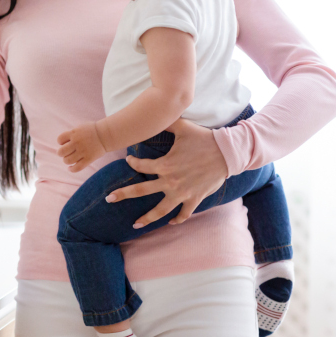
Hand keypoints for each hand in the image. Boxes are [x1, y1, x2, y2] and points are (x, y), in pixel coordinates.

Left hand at [56, 122, 107, 172]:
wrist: (105, 134)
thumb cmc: (92, 131)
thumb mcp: (80, 128)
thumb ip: (71, 134)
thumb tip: (62, 143)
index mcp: (74, 133)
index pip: (60, 140)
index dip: (61, 142)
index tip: (65, 143)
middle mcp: (77, 142)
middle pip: (61, 152)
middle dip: (61, 153)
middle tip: (66, 153)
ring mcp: (83, 151)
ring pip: (67, 161)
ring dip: (66, 161)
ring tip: (70, 159)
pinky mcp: (89, 159)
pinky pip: (77, 167)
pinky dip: (72, 169)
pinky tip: (70, 168)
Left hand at [105, 118, 227, 227]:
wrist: (227, 153)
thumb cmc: (204, 139)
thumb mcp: (183, 127)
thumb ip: (166, 122)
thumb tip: (155, 112)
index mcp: (165, 165)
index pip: (141, 166)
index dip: (132, 162)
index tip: (128, 160)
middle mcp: (170, 181)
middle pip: (141, 191)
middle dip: (123, 194)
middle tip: (108, 199)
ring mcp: (182, 192)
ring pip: (160, 210)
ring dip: (147, 218)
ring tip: (135, 224)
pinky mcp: (194, 199)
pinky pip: (183, 214)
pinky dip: (176, 219)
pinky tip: (169, 221)